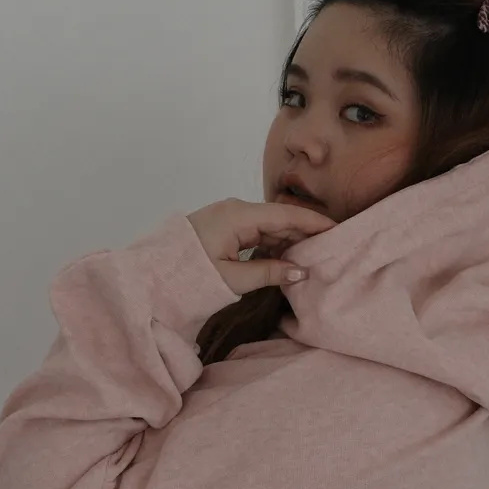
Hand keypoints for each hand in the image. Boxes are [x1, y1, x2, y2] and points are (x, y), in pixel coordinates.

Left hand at [186, 198, 333, 296]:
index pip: (286, 215)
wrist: (149, 277)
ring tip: (312, 257)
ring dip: (288, 241)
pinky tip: (285, 258)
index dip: (314, 222)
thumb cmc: (189, 277)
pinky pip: (255, 231)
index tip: (339, 229)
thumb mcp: (232, 279)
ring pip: (268, 226)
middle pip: (279, 219)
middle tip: (330, 249)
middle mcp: (236, 210)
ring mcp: (228, 217)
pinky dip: (271, 244)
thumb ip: (269, 272)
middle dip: (305, 234)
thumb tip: (302, 271)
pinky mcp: (222, 227)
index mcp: (239, 216)